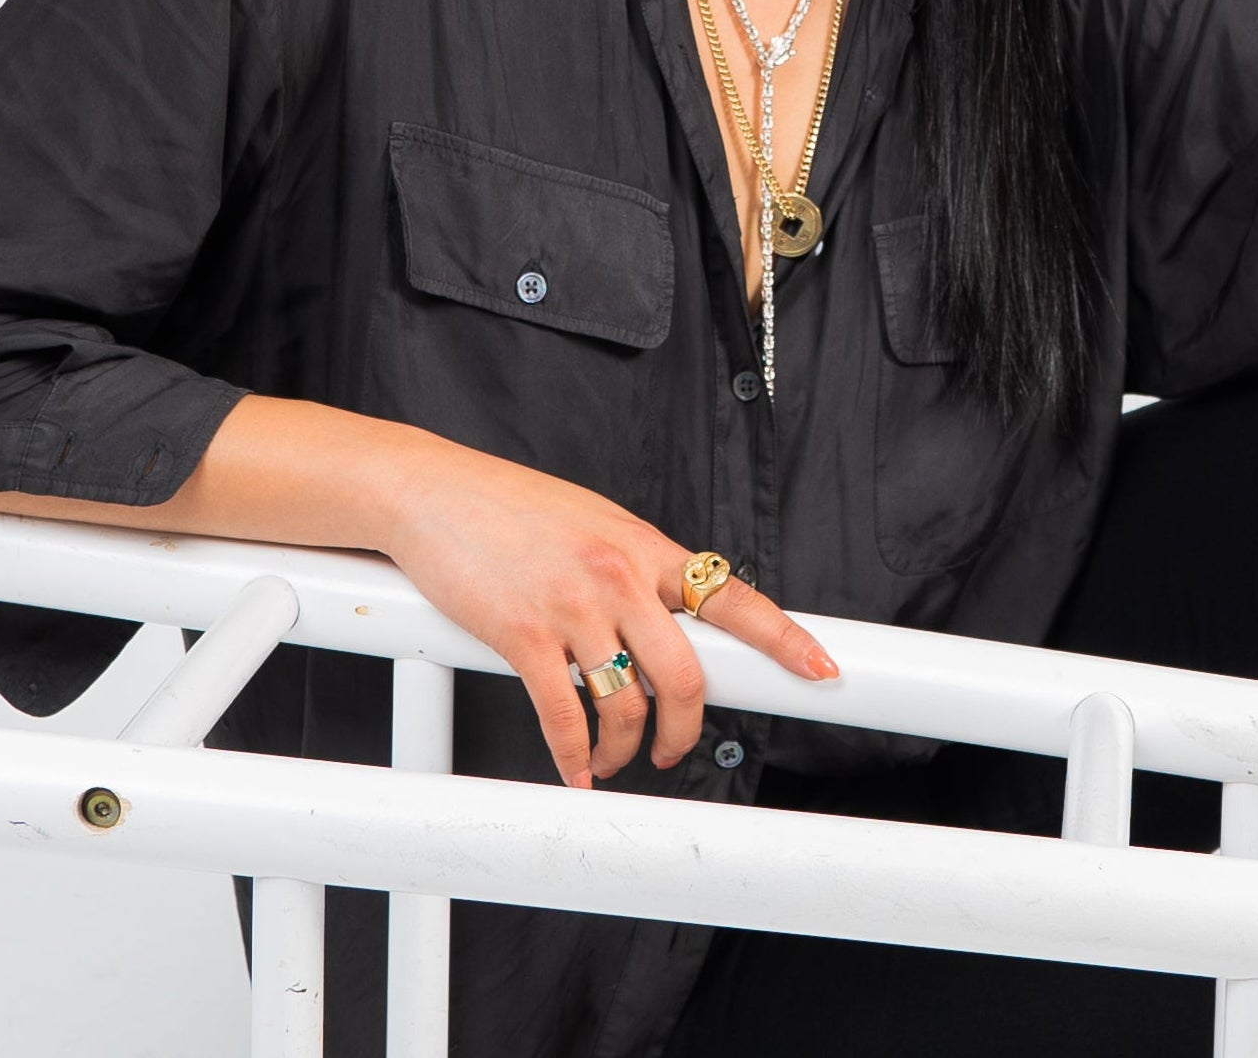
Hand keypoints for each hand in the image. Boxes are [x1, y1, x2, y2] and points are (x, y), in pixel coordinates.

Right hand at [385, 440, 839, 788]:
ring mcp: (572, 606)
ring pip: (626, 704)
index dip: (786, 640)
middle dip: (687, 730)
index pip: (734, 596)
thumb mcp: (592, 522)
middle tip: (670, 750)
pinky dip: (573, 756)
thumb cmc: (508, 507)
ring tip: (609, 759)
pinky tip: (573, 766)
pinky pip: (563, 715)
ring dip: (622, 749)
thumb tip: (661, 617)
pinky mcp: (523, 634)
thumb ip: (631, 568)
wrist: (434, 491)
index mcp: (644, 546)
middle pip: (686, 675)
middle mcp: (619, 575)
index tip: (822, 670)